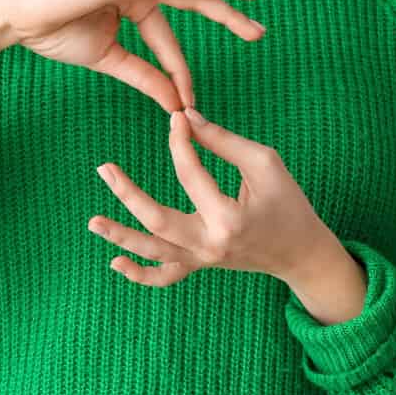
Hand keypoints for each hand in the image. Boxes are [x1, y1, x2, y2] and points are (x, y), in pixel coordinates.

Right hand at [0, 0, 266, 115]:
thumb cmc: (56, 33)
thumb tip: (175, 102)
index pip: (171, 40)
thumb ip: (144, 75)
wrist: (19, 21)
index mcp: (136, 6)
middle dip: (228, 13)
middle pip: (193, 0)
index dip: (181, 72)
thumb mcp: (110, 60)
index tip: (189, 103)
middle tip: (260, 31)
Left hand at [88, 108, 336, 285]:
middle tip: (104, 168)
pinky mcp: (200, 266)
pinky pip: (165, 277)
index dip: (179, 142)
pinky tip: (114, 263)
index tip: (176, 119)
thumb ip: (223, 141)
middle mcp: (210, 245)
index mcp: (229, 218)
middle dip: (127, 193)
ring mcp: (202, 260)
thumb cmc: (289, 203)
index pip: (190, 174)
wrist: (303, 254)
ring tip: (92, 222)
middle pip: (157, 220)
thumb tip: (185, 118)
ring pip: (153, 252)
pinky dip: (140, 275)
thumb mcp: (265, 164)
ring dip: (120, 237)